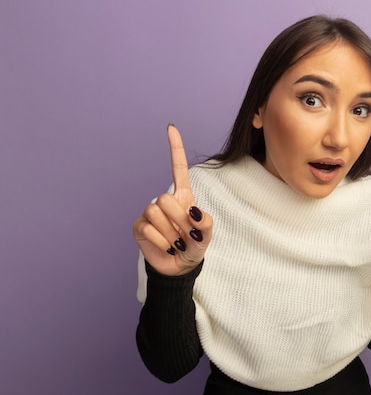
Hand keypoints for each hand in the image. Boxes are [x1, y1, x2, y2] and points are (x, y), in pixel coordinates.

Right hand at [132, 123, 212, 275]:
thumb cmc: (194, 246)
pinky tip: (167, 247)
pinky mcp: (139, 226)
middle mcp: (164, 201)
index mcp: (182, 197)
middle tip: (185, 235)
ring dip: (170, 233)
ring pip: (155, 213)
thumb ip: (206, 223)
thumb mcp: (207, 235)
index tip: (170, 127)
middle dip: (177, 219)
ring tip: (176, 242)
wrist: (179, 267)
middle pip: (165, 198)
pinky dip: (162, 242)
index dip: (175, 148)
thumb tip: (193, 212)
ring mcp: (149, 213)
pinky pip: (148, 229)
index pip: (177, 168)